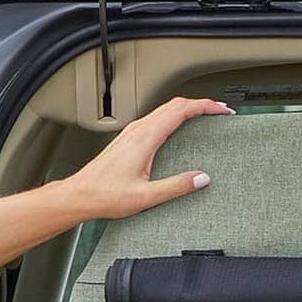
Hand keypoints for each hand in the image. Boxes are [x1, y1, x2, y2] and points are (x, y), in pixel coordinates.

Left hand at [65, 96, 231, 221]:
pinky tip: (180, 129)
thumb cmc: (105, 195)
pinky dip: (175, 117)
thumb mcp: (146, 196)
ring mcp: (132, 133)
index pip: (180, 110)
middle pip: (174, 104)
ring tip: (205, 117)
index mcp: (145, 138)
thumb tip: (201, 178)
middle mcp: (138, 130)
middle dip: (201, 104)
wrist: (79, 195)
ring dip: (188, 109)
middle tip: (220, 112)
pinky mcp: (129, 139)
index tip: (222, 110)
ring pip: (165, 110)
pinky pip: (157, 119)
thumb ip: (176, 186)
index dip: (205, 106)